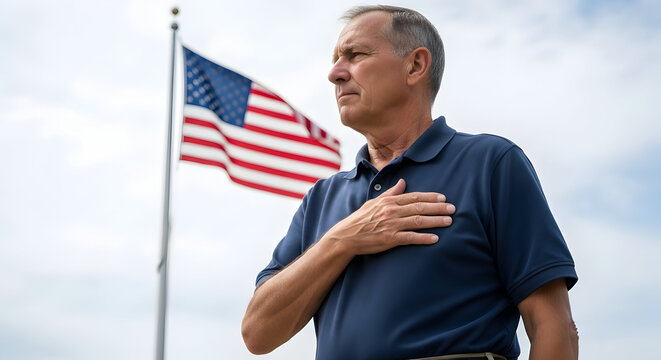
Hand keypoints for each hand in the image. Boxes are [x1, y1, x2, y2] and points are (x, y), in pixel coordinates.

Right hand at [322, 178, 454, 255]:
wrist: (346, 236)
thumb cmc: (361, 219)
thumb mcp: (374, 202)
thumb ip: (391, 193)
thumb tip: (403, 181)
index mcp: (389, 201)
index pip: (414, 197)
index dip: (430, 197)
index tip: (443, 198)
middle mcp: (392, 211)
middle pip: (419, 207)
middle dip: (438, 208)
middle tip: (453, 209)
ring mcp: (391, 225)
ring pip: (418, 221)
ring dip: (435, 221)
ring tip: (449, 221)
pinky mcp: (389, 239)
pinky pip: (410, 238)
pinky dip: (423, 238)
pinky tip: (435, 239)